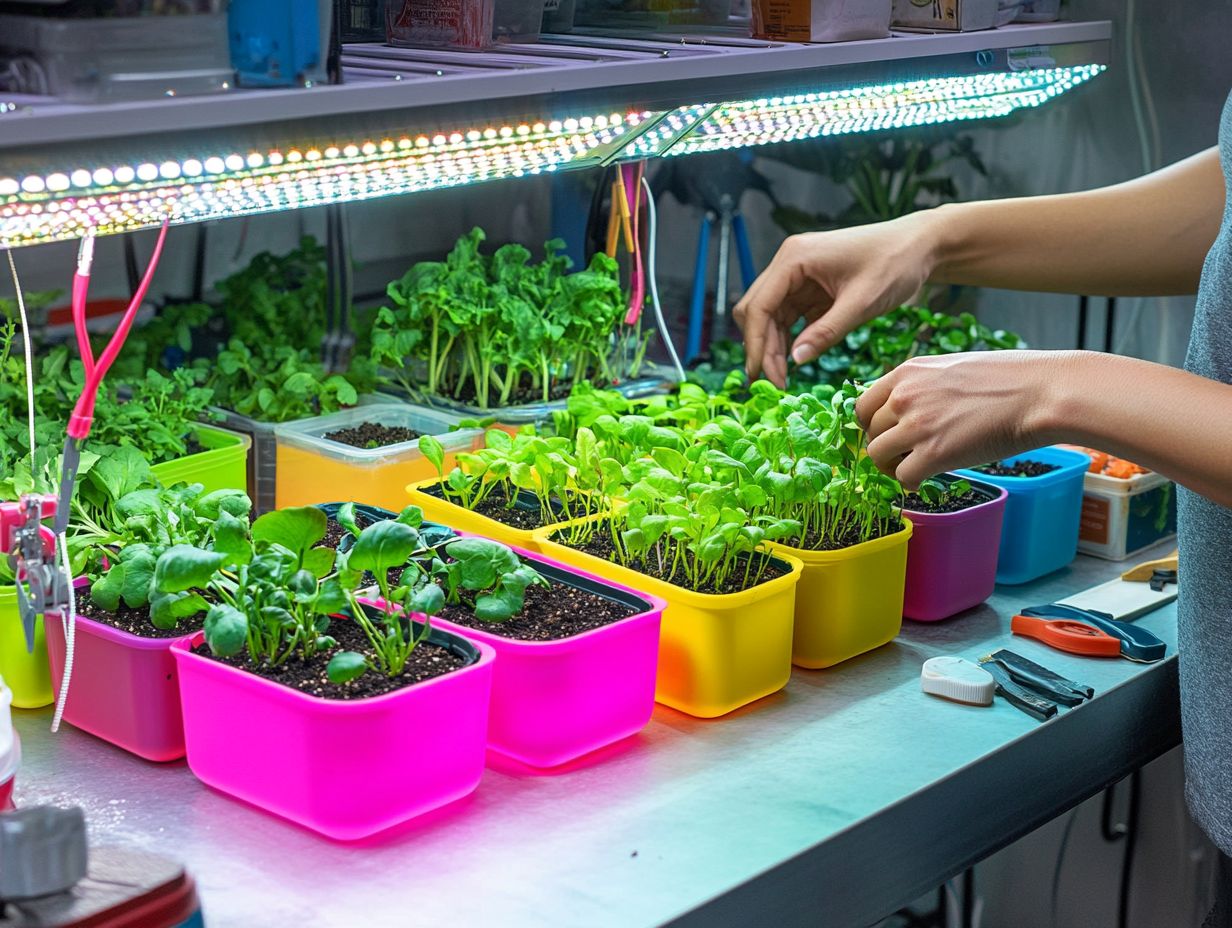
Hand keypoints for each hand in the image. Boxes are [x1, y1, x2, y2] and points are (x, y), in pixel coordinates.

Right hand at [733, 214, 936, 387]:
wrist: (920, 246)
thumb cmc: (894, 264)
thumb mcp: (862, 302)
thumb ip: (827, 332)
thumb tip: (795, 360)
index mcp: (794, 258)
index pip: (759, 305)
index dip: (756, 344)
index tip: (762, 376)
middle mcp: (789, 264)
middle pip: (756, 311)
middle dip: (761, 347)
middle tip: (774, 382)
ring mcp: (798, 276)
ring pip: (769, 317)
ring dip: (773, 346)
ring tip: (784, 378)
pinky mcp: (810, 288)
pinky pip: (789, 317)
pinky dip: (789, 339)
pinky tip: (796, 359)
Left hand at [854, 350, 1068, 488]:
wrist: (1040, 393)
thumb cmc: (1009, 379)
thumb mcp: (952, 368)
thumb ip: (922, 386)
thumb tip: (907, 409)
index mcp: (907, 372)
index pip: (862, 405)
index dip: (871, 425)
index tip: (884, 435)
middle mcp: (904, 397)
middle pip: (869, 433)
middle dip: (884, 446)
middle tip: (903, 455)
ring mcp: (916, 425)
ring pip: (877, 456)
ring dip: (891, 467)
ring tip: (911, 469)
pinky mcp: (933, 454)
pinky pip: (902, 477)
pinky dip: (909, 484)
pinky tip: (923, 481)